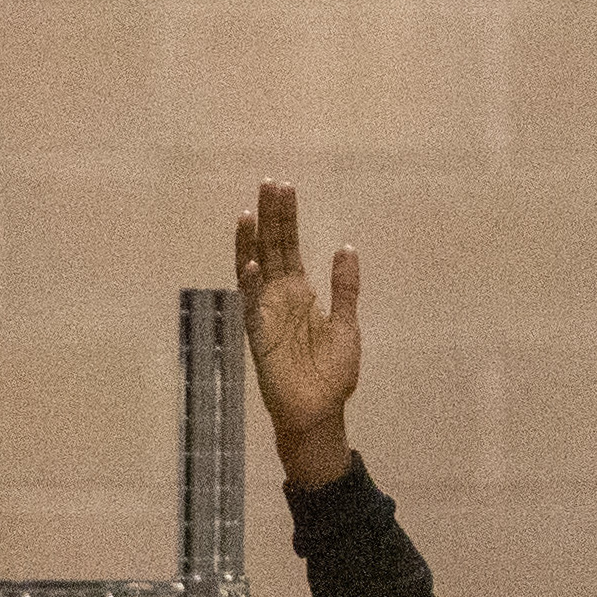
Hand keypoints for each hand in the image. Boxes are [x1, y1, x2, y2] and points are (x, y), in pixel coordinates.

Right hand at [236, 179, 358, 490]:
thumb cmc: (331, 375)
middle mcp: (279, 297)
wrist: (320, 413)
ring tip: (251, 211)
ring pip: (254, 269)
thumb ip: (344, 288)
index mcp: (300, 293)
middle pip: (271, 248)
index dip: (286, 218)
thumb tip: (345, 248)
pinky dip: (250, 284)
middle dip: (270, 217)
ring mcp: (266, 314)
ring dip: (251, 242)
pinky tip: (252, 262)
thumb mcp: (347, 325)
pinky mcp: (259, 335)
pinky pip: (251, 305)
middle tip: (269, 183)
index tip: (285, 187)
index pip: (289, 246)